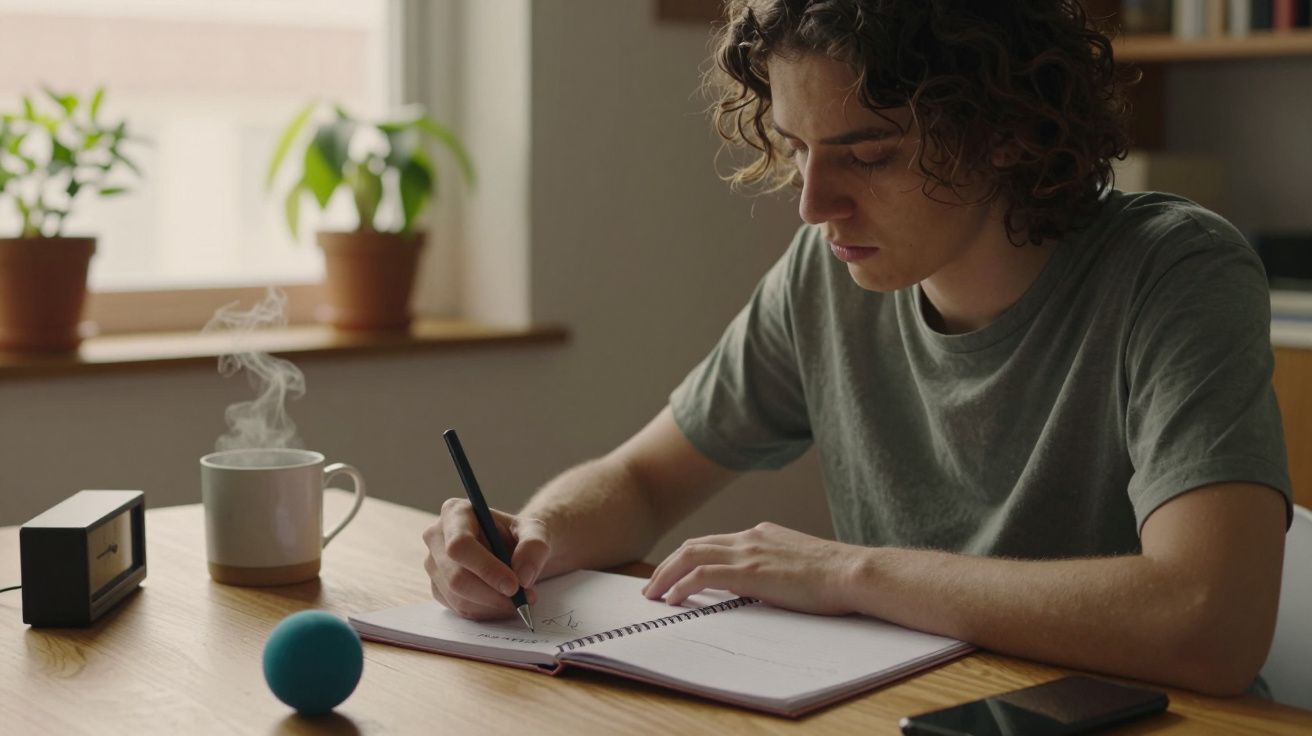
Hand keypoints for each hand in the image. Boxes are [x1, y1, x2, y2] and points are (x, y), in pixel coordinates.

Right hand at [421, 497, 550, 620]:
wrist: (513, 549)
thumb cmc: (520, 535)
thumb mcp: (536, 531)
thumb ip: (535, 546)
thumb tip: (522, 576)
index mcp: (455, 513)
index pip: (460, 545)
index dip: (486, 568)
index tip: (514, 585)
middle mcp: (436, 537)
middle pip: (456, 577)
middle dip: (492, 594)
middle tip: (523, 599)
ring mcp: (434, 564)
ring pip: (458, 597)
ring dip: (493, 605)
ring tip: (519, 599)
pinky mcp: (438, 588)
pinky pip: (459, 608)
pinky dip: (486, 611)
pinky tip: (503, 602)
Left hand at [641, 522, 860, 614]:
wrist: (853, 572)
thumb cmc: (836, 577)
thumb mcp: (799, 566)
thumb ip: (777, 570)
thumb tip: (765, 588)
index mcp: (762, 535)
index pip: (715, 543)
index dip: (690, 558)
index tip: (675, 575)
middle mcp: (751, 538)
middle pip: (695, 545)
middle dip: (668, 565)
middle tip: (652, 586)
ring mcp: (749, 552)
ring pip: (690, 555)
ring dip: (665, 575)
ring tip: (652, 595)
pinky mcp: (749, 572)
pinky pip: (702, 575)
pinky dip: (681, 586)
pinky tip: (672, 600)